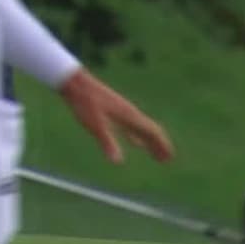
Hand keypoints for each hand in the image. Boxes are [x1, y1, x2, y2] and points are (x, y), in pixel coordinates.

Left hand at [58, 69, 174, 163]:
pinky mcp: (114, 110)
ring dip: (150, 142)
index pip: (151, 131)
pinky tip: (136, 142)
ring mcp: (122, 110)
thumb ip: (107, 142)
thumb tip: (118, 162)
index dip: (161, 144)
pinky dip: (137, 136)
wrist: (74, 82)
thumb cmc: (84, 102)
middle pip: (150, 130)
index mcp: (129, 115)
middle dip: (159, 145)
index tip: (169, 157)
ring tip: (156, 153)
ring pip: (142, 128)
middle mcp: (129, 112)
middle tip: (167, 160)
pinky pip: (131, 126)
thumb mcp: (95, 125)